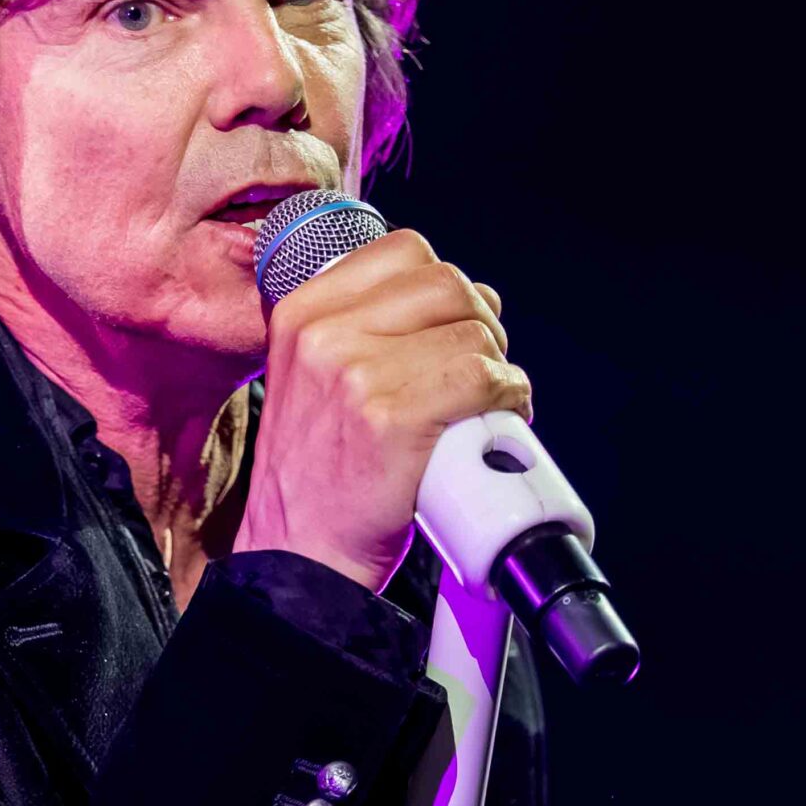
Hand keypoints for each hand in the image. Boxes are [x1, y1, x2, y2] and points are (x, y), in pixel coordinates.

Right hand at [231, 229, 531, 592]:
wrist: (296, 555)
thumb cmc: (317, 474)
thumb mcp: (311, 376)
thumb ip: (369, 328)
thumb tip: (473, 295)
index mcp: (300, 312)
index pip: (404, 251)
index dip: (445, 286)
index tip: (450, 326)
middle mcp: (322, 334)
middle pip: (446, 283)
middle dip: (479, 323)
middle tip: (479, 369)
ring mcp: (357, 374)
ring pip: (472, 331)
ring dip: (498, 366)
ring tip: (487, 403)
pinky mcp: (394, 418)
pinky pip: (482, 377)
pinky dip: (508, 395)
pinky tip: (499, 418)